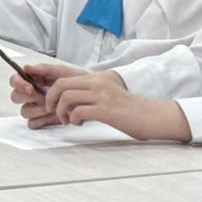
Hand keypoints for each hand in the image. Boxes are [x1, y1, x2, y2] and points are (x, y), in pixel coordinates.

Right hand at [9, 62, 93, 127]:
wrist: (91, 96)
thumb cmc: (78, 81)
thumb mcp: (63, 72)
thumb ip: (44, 69)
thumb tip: (26, 67)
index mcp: (35, 80)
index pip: (16, 80)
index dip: (19, 83)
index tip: (29, 87)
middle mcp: (33, 94)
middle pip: (16, 97)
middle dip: (27, 97)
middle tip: (41, 96)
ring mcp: (37, 108)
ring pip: (24, 111)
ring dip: (36, 109)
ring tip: (51, 107)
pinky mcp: (42, 120)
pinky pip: (32, 123)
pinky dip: (41, 120)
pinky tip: (51, 116)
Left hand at [51, 83, 188, 142]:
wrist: (151, 115)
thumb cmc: (129, 109)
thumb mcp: (107, 94)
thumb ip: (90, 93)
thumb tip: (68, 103)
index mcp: (97, 78)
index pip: (64, 78)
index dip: (52, 91)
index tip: (51, 104)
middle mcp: (97, 83)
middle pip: (61, 85)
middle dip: (51, 100)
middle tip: (53, 112)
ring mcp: (101, 95)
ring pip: (67, 97)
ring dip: (61, 112)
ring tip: (68, 121)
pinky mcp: (106, 110)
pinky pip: (79, 111)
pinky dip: (74, 120)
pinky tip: (80, 124)